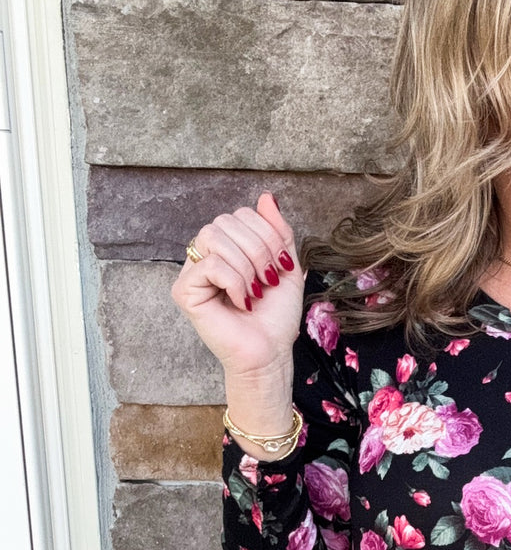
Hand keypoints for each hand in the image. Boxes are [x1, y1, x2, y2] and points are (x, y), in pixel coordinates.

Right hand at [170, 191, 304, 382]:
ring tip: (256, 291)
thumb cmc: (276, 317)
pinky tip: (242, 301)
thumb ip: (277, 231)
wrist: (270, 352)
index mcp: (228, 247)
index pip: (241, 214)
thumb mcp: (287, 265)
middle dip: (258, 250)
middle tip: (268, 281)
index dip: (267, 235)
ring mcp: (192, 272)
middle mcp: (205, 255)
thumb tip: (265, 197)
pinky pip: (210, 264)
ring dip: (246, 265)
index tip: (281, 267)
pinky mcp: (184, 292)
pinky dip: (234, 281)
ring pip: (214, 237)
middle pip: (225, 221)